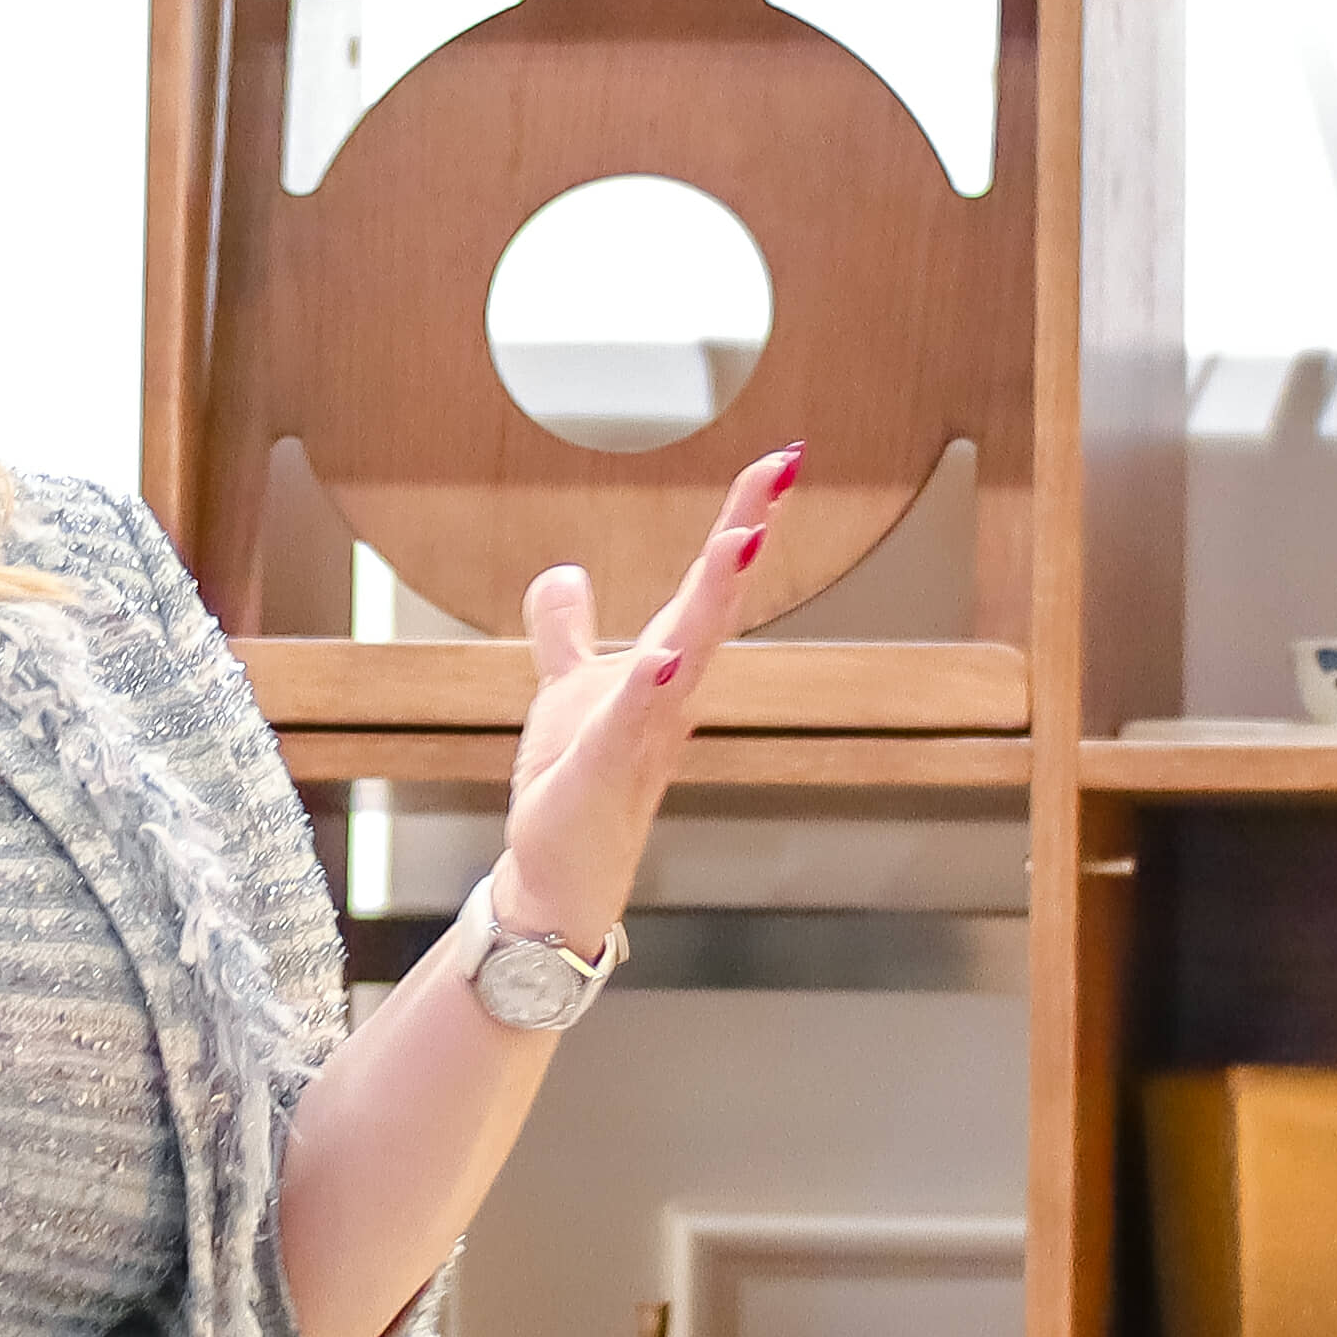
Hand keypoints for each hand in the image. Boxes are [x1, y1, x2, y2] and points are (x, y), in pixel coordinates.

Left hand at [485, 444, 802, 948]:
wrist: (557, 873)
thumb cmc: (575, 786)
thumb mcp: (566, 691)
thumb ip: (567, 634)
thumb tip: (564, 572)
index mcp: (662, 667)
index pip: (707, 583)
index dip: (741, 519)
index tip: (778, 462)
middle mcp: (667, 696)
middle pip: (714, 604)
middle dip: (744, 536)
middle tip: (779, 475)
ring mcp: (643, 733)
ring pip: (687, 654)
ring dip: (712, 599)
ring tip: (738, 539)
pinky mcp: (605, 771)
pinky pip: (630, 722)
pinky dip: (647, 688)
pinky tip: (662, 656)